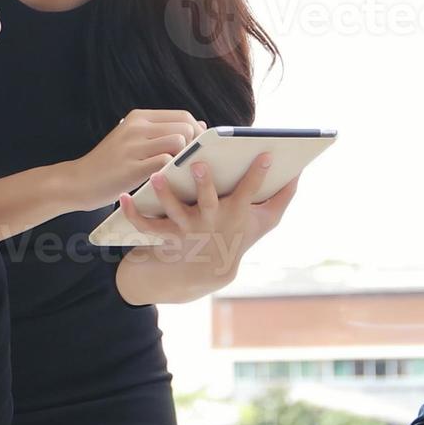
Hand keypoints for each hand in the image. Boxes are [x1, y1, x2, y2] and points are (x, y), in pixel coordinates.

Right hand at [66, 109, 206, 209]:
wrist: (78, 181)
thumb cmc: (109, 164)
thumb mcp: (132, 139)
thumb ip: (163, 131)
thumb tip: (199, 124)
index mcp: (138, 117)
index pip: (182, 116)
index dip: (197, 132)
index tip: (197, 149)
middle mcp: (136, 127)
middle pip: (185, 127)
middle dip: (195, 146)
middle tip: (190, 163)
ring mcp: (133, 147)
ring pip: (179, 142)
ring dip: (184, 158)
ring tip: (178, 171)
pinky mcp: (131, 168)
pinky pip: (165, 163)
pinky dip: (172, 171)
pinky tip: (167, 180)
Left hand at [118, 153, 300, 279]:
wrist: (210, 270)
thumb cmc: (239, 235)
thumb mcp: (264, 221)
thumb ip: (283, 196)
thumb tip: (300, 171)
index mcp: (234, 213)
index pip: (249, 192)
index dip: (258, 174)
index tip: (265, 154)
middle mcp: (211, 221)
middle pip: (208, 202)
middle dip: (204, 184)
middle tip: (200, 163)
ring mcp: (188, 229)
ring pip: (174, 213)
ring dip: (165, 195)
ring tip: (156, 175)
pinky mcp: (167, 236)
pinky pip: (148, 226)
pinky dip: (134, 214)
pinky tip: (123, 198)